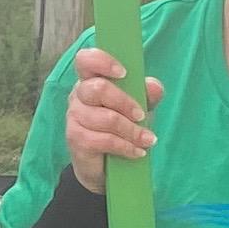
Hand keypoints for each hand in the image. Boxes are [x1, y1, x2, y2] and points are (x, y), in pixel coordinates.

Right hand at [63, 47, 162, 196]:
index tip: (123, 73)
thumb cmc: (121, 129)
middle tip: (142, 115)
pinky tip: (137, 151)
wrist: (106, 168)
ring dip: (132, 131)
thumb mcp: (140, 108)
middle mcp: (78, 95)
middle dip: (126, 103)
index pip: (85, 60)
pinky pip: (105, 140)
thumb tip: (154, 86)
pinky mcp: (76, 139)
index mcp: (91, 80)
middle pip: (98, 89)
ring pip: (106, 118)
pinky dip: (126, 146)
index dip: (102, 62)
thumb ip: (148, 94)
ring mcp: (74, 117)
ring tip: (147, 140)